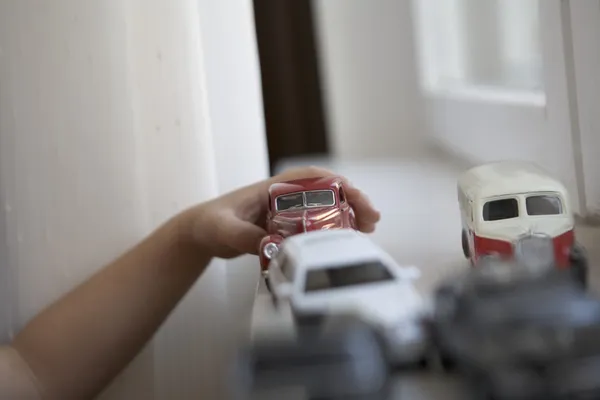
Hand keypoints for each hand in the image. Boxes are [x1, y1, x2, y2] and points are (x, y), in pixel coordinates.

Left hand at [179, 166, 380, 258]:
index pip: (310, 178)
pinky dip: (334, 231)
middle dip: (352, 200)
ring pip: (325, 208)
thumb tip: (273, 245)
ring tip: (368, 229)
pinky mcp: (285, 229)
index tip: (354, 195)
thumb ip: (244, 236)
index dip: (336, 183)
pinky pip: (315, 226)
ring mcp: (286, 212)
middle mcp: (283, 197)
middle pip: (325, 192)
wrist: (200, 234)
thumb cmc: (209, 223)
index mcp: (272, 188)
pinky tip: (347, 242)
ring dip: (348, 215)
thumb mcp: (224, 229)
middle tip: (371, 219)